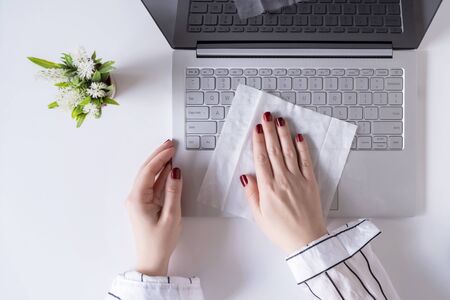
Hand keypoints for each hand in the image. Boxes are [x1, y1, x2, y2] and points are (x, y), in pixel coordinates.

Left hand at [126, 140, 181, 275]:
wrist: (151, 261)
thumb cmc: (159, 243)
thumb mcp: (171, 216)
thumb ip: (173, 192)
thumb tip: (175, 172)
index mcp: (137, 199)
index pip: (148, 171)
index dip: (160, 157)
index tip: (171, 148)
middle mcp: (135, 198)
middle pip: (146, 170)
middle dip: (158, 156)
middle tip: (170, 144)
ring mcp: (139, 201)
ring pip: (149, 176)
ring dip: (159, 164)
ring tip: (170, 152)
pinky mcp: (145, 205)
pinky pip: (152, 185)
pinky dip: (160, 175)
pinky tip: (168, 169)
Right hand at [240, 112, 326, 253]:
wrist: (307, 241)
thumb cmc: (282, 231)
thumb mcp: (259, 216)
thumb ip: (252, 194)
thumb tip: (246, 176)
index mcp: (268, 188)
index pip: (261, 159)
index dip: (258, 142)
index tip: (257, 129)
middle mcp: (283, 180)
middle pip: (274, 151)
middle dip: (270, 131)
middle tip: (267, 117)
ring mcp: (298, 180)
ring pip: (289, 152)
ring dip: (284, 135)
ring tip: (281, 121)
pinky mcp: (311, 183)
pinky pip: (306, 161)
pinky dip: (303, 148)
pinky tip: (299, 137)